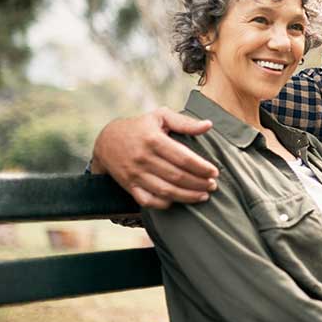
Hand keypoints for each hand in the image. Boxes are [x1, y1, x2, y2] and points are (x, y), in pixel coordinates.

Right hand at [91, 108, 217, 207]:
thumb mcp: (160, 117)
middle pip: (177, 176)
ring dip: (187, 196)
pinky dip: (163, 204)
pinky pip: (147, 201)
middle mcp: (144, 158)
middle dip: (198, 183)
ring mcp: (135, 174)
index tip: (215, 172)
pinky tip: (178, 201)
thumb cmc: (140, 127)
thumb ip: (185, 122)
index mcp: (153, 140)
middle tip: (213, 185)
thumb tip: (208, 125)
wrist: (106, 141)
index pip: (183, 157)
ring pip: (165, 191)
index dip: (201, 167)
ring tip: (203, 195)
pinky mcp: (129, 186)